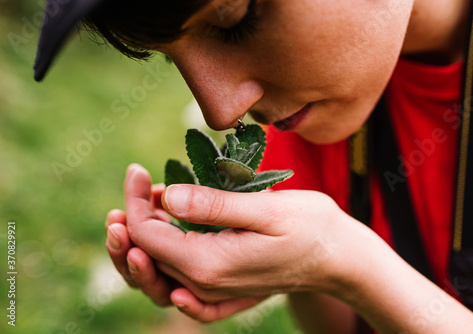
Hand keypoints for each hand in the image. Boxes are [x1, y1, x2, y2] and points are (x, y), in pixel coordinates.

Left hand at [124, 164, 367, 303]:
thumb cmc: (311, 229)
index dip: (135, 201)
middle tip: (139, 183)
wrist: (339, 259)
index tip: (139, 170)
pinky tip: (164, 244)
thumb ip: (216, 205)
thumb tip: (168, 196)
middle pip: (145, 255)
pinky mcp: (222, 289)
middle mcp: (204, 284)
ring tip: (150, 203)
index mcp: (209, 264)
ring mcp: (213, 291)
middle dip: (132, 217)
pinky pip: (178, 287)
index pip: (147, 235)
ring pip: (158, 271)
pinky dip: (161, 266)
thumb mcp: (267, 210)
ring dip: (142, 240)